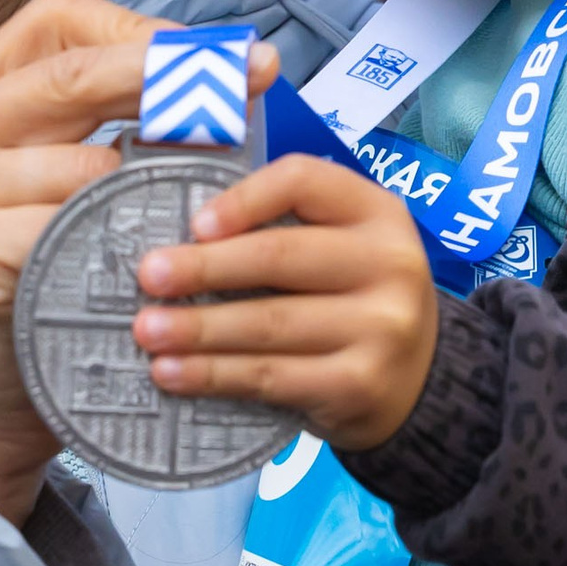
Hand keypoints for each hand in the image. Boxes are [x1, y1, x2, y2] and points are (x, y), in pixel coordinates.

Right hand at [0, 0, 276, 525]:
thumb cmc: (26, 291)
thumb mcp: (47, 189)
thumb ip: (100, 130)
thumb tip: (222, 76)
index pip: (58, 22)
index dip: (146, 30)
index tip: (222, 55)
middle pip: (71, 74)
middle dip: (172, 79)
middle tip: (247, 86)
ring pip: (83, 163)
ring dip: (158, 185)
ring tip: (206, 208)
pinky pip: (69, 232)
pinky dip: (124, 245)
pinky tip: (156, 263)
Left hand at [131, 154, 438, 452]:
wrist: (420, 382)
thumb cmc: (355, 300)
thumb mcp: (344, 245)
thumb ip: (284, 228)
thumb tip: (180, 239)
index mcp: (377, 211)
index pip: (303, 181)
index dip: (243, 199)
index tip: (194, 224)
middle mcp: (389, 263)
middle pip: (279, 255)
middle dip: (204, 267)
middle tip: (148, 276)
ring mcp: (381, 328)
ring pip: (268, 323)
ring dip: (197, 328)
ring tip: (146, 330)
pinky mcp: (359, 385)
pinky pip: (271, 377)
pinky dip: (214, 375)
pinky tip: (172, 374)